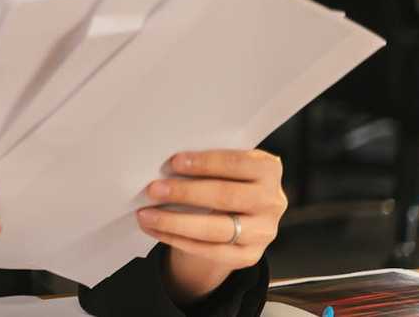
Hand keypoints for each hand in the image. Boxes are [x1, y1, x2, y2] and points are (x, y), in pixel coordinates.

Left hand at [137, 149, 286, 304]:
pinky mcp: (250, 256)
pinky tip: (156, 230)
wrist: (241, 216)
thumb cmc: (225, 180)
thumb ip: (207, 164)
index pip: (238, 163)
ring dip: (175, 222)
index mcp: (268, 170)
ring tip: (146, 214)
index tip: (174, 162)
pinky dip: (178, 240)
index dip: (205, 162)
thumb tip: (165, 166)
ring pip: (216, 229)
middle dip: (185, 193)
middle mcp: (272, 201)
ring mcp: (263, 232)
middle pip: (225, 197)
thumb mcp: (227, 167)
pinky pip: (210, 251)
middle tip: (153, 189)